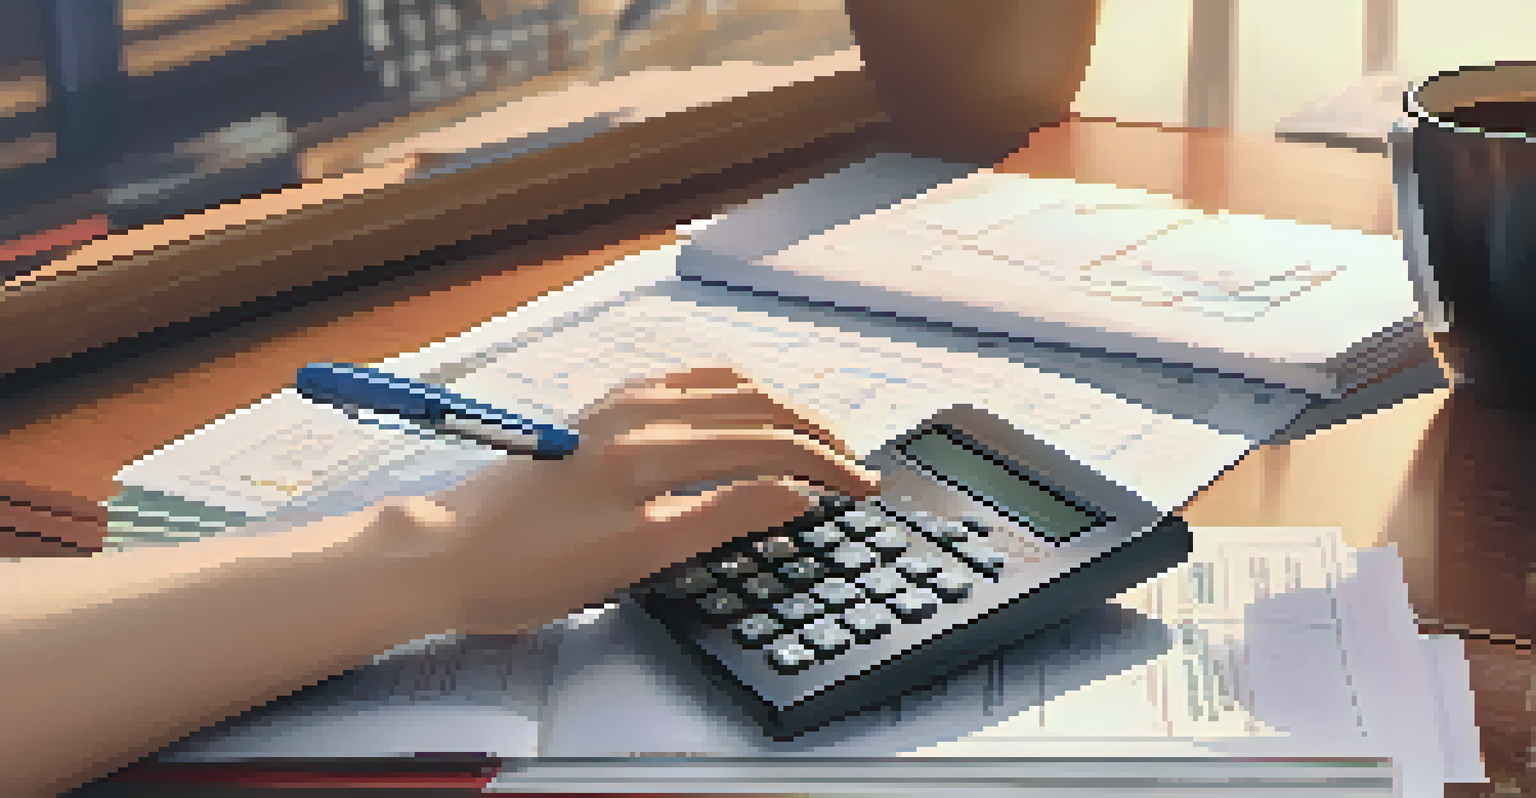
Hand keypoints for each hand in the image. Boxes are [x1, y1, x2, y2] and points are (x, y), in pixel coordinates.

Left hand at [399, 368, 880, 635]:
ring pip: (723, 386)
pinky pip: (686, 383)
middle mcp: (640, 410)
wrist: (443, 552)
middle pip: (755, 405)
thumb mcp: (637, 557)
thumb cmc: (531, 569)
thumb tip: (793, 494)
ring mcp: (618, 403)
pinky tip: (739, 415)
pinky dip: (733, 396)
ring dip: (778, 409)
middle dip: (814, 432)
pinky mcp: (600, 411)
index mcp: (653, 448)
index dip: (824, 465)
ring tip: (811, 438)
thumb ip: (721, 515)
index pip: (766, 444)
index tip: (863, 487)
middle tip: (855, 465)